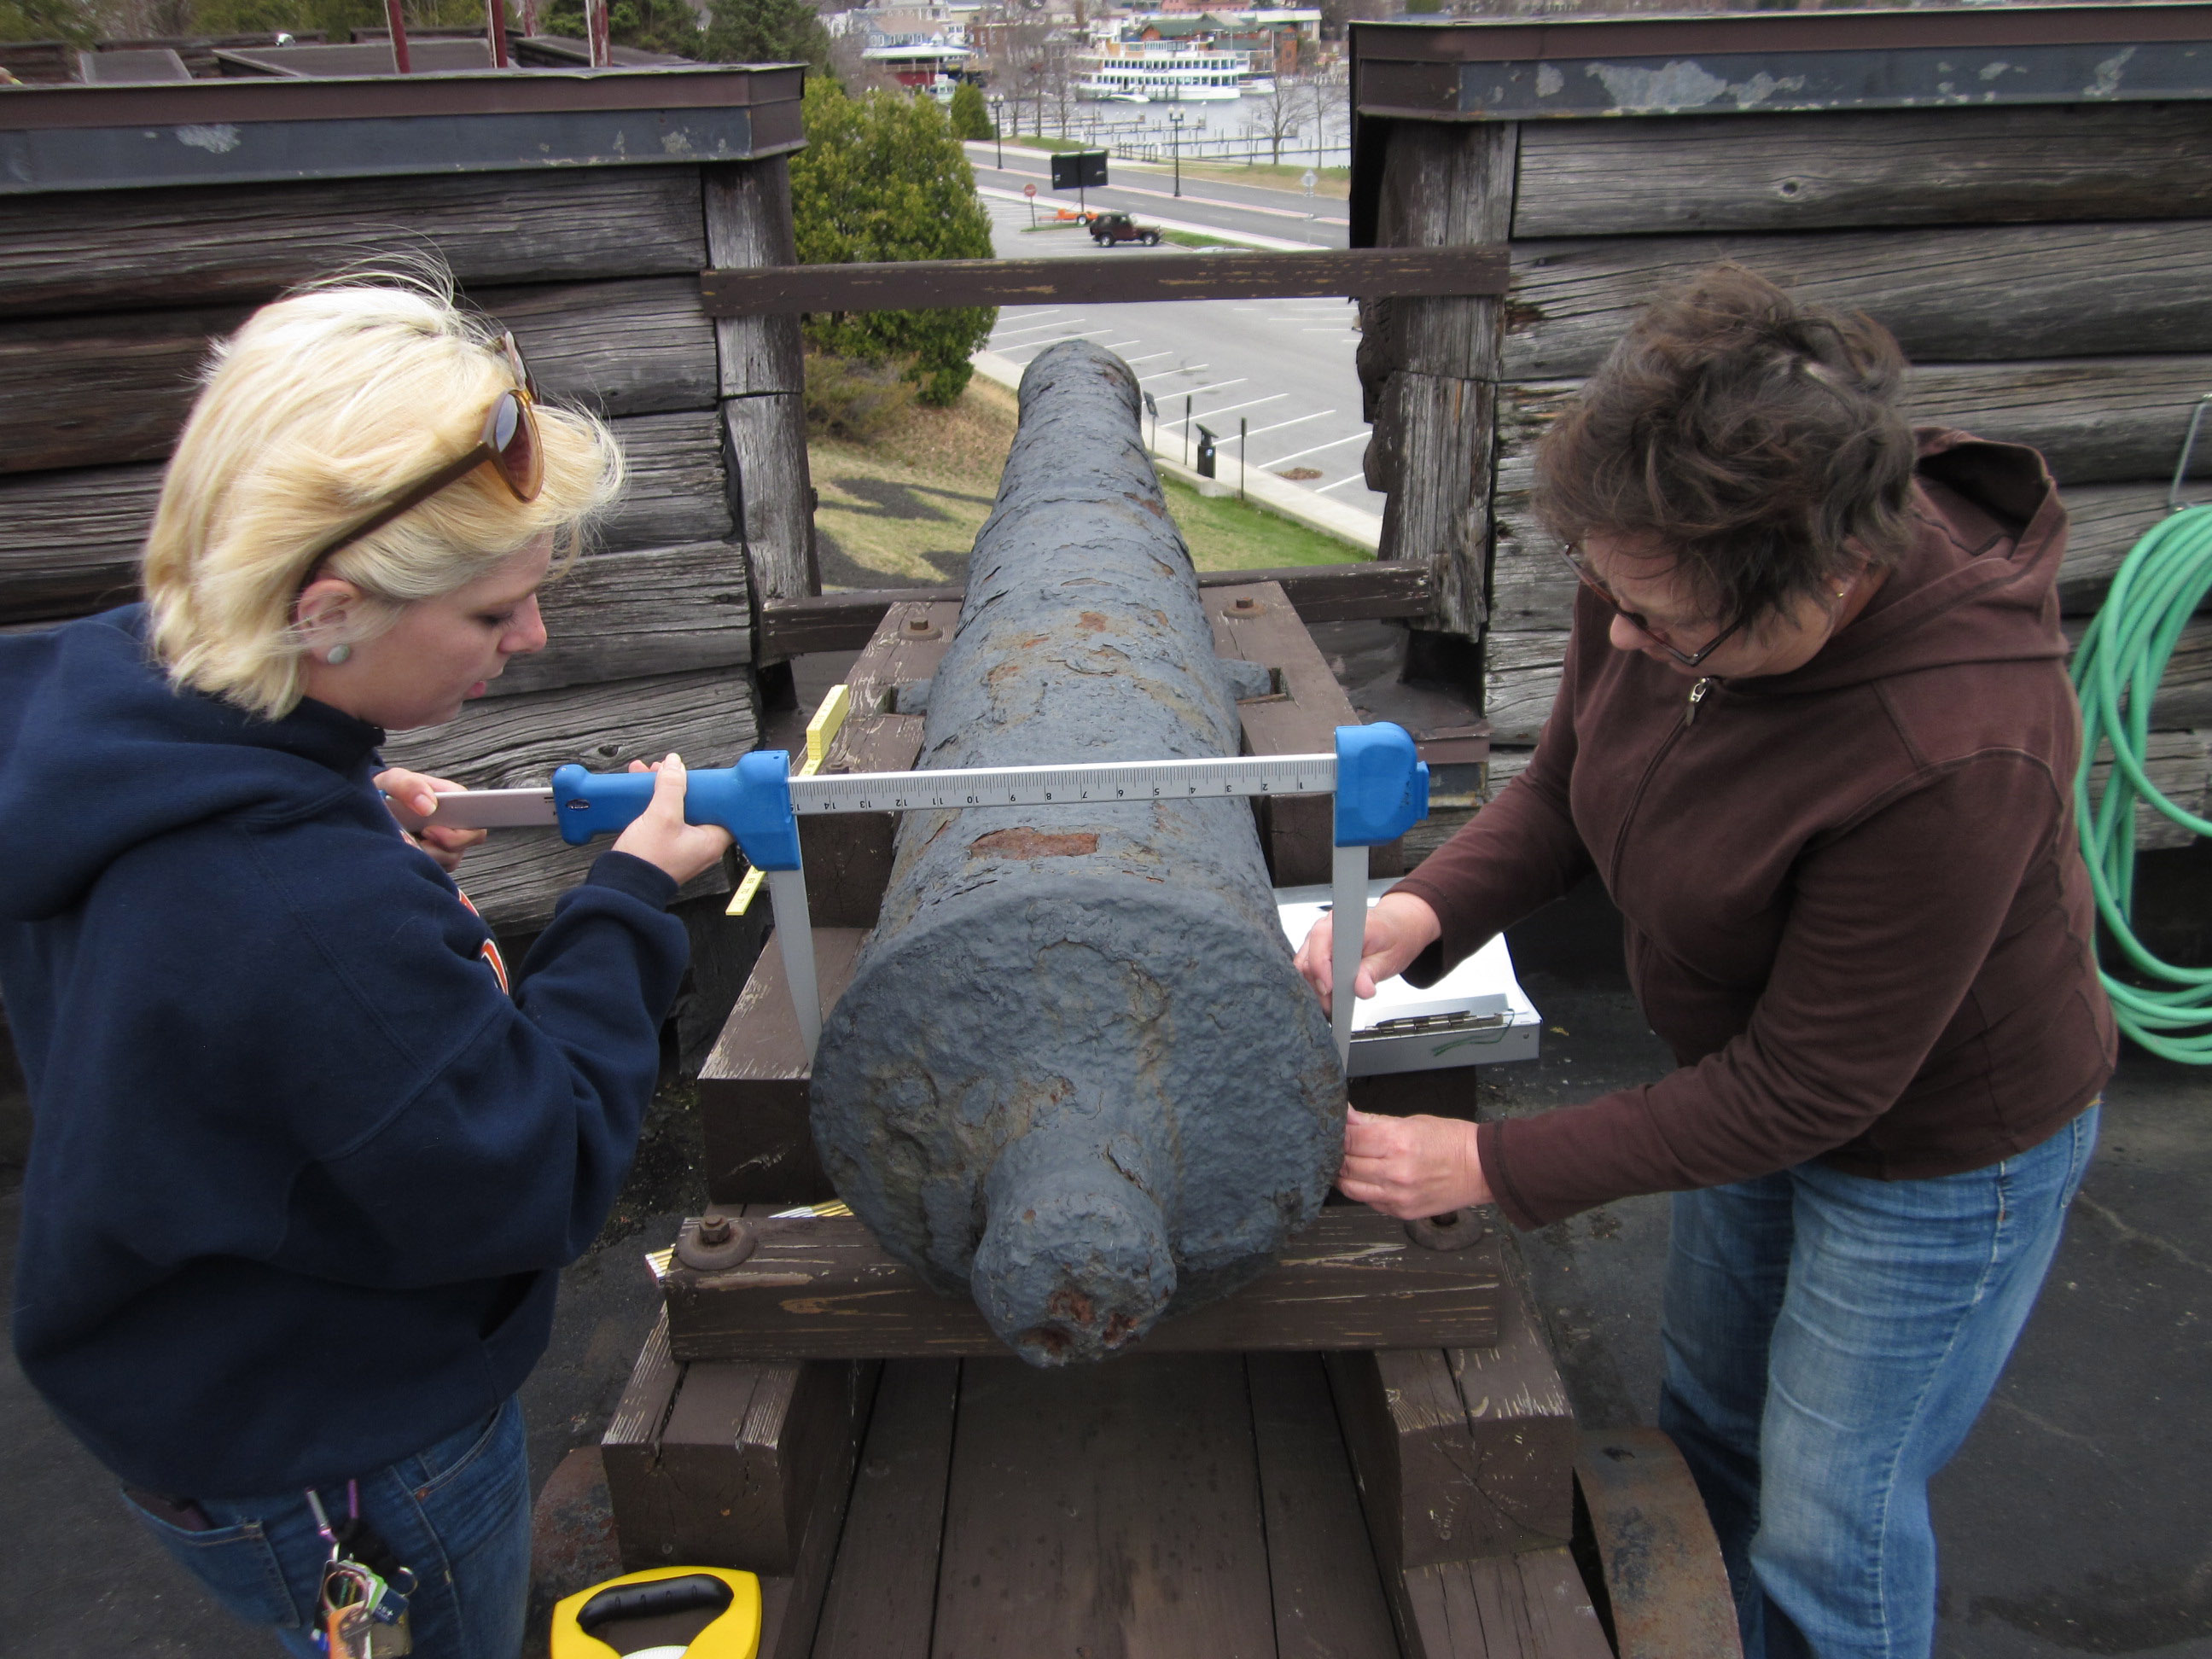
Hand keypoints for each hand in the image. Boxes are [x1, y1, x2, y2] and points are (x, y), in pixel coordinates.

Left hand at [375, 766, 486, 873]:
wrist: (375, 805)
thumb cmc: (389, 789)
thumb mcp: (394, 780)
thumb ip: (410, 786)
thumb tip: (429, 806)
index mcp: (456, 802)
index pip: (475, 824)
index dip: (459, 835)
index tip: (429, 831)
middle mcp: (456, 825)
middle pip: (461, 848)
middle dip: (438, 849)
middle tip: (414, 838)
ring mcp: (445, 844)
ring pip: (448, 861)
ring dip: (424, 855)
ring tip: (403, 841)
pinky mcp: (434, 858)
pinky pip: (434, 869)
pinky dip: (418, 863)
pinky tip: (403, 850)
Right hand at [610, 753, 733, 886]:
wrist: (620, 884)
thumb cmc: (647, 860)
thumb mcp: (662, 816)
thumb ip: (671, 787)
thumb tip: (675, 763)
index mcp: (711, 840)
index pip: (724, 809)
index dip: (713, 790)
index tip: (700, 776)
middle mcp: (700, 844)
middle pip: (697, 804)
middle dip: (679, 783)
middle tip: (666, 770)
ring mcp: (682, 845)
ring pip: (678, 809)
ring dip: (663, 790)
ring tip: (647, 773)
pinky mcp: (664, 845)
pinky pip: (665, 818)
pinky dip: (654, 803)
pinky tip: (641, 789)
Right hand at [1294, 890, 1441, 1013]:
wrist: (1398, 925)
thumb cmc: (1394, 935)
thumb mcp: (1389, 957)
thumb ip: (1372, 972)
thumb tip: (1361, 988)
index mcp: (1345, 921)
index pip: (1320, 941)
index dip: (1321, 968)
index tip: (1329, 991)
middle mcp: (1327, 924)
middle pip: (1307, 957)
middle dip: (1317, 985)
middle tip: (1332, 1006)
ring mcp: (1320, 935)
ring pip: (1304, 964)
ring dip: (1315, 986)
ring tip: (1332, 1003)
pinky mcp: (1318, 945)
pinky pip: (1308, 965)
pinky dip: (1317, 981)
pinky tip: (1331, 993)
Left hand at [1336, 1107, 1492, 1218]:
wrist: (1481, 1168)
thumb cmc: (1451, 1140)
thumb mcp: (1411, 1121)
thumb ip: (1373, 1122)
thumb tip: (1346, 1115)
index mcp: (1396, 1142)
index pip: (1348, 1139)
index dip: (1336, 1132)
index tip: (1332, 1129)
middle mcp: (1394, 1172)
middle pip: (1345, 1164)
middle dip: (1337, 1153)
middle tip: (1335, 1146)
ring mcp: (1397, 1196)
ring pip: (1350, 1188)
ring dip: (1344, 1175)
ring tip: (1347, 1163)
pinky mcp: (1401, 1212)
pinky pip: (1369, 1202)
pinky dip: (1363, 1190)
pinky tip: (1368, 1179)